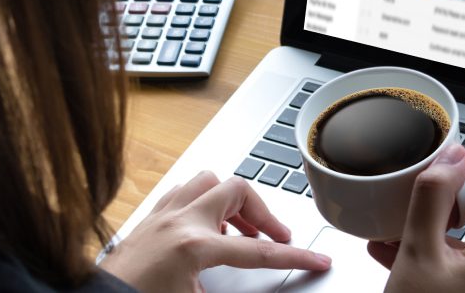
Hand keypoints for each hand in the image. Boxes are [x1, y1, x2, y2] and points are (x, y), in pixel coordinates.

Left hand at [102, 171, 330, 292]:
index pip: (258, 251)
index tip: (317, 260)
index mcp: (194, 247)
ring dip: (232, 201)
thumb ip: (229, 292)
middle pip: (238, 191)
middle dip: (264, 213)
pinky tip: (205, 225)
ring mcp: (161, 216)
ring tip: (240, 228)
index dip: (294, 256)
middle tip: (276, 237)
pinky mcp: (147, 219)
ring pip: (209, 181)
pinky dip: (203, 202)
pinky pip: (183, 191)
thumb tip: (259, 292)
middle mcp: (179, 222)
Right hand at [367, 144, 464, 292]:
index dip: (460, 188)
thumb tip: (452, 155)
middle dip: (442, 217)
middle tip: (408, 225)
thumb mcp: (417, 254)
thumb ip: (433, 198)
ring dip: (436, 241)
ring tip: (396, 245)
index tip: (432, 203)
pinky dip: (444, 266)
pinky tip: (407, 266)